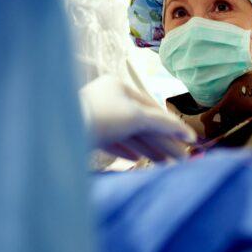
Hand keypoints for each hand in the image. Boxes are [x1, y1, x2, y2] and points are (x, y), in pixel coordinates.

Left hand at [79, 75, 195, 161]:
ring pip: (128, 134)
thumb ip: (164, 124)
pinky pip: (112, 142)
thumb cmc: (105, 116)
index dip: (169, 124)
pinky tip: (138, 160)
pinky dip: (126, 151)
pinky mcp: (88, 134)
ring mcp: (97, 116)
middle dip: (161, 141)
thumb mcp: (138, 117)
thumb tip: (188, 134)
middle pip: (140, 122)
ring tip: (164, 164)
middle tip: (180, 159)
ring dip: (147, 148)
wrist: (64, 131)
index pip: (150, 105)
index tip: (186, 140)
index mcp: (118, 87)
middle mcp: (107, 99)